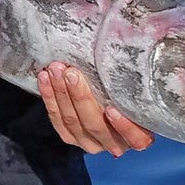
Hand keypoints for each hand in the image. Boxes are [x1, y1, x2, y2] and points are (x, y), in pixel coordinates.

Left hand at [37, 61, 153, 156]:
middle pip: (95, 125)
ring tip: (56, 70)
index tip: (112, 108)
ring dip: (61, 94)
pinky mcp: (71, 137)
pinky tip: (45, 78)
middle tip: (71, 72)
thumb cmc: (130, 89)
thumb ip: (137, 78)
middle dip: (80, 97)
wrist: (111, 94)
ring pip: (72, 122)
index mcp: (139, 136)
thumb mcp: (138, 85)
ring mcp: (90, 143)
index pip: (136, 137)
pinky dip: (49, 97)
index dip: (123, 126)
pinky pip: (57, 120)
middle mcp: (115, 144)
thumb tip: (137, 40)